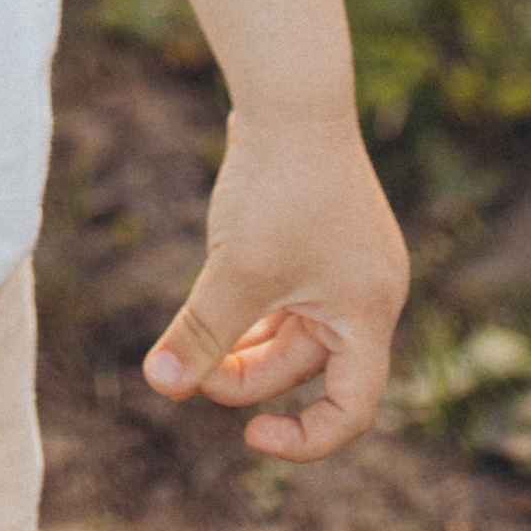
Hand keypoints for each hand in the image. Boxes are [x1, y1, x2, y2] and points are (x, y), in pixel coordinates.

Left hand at [141, 106, 407, 461]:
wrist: (291, 92)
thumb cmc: (276, 185)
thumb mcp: (235, 268)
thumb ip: (201, 332)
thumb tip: (161, 386)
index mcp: (368, 310)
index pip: (353, 407)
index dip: (306, 438)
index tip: (252, 437)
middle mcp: (370, 291)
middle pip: (311, 366)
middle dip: (251, 376)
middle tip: (192, 372)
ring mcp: (349, 260)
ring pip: (296, 328)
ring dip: (248, 344)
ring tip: (198, 346)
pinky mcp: (324, 233)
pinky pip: (291, 291)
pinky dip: (255, 305)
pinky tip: (216, 296)